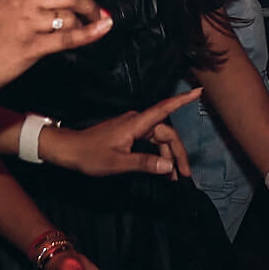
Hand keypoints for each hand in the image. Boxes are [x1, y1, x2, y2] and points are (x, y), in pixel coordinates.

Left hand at [41, 90, 198, 178]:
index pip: (164, 109)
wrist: (69, 151)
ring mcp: (132, 128)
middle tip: (185, 174)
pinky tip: (160, 169)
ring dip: (167, 157)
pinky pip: (149, 142)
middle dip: (178, 153)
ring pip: (158, 140)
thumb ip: (143, 164)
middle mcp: (136, 122)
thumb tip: (168, 166)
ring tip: (172, 177)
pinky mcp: (128, 134)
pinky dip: (157, 155)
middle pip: (166, 133)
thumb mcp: (117, 163)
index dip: (182, 100)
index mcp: (136, 124)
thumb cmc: (90, 155)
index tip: (198, 92)